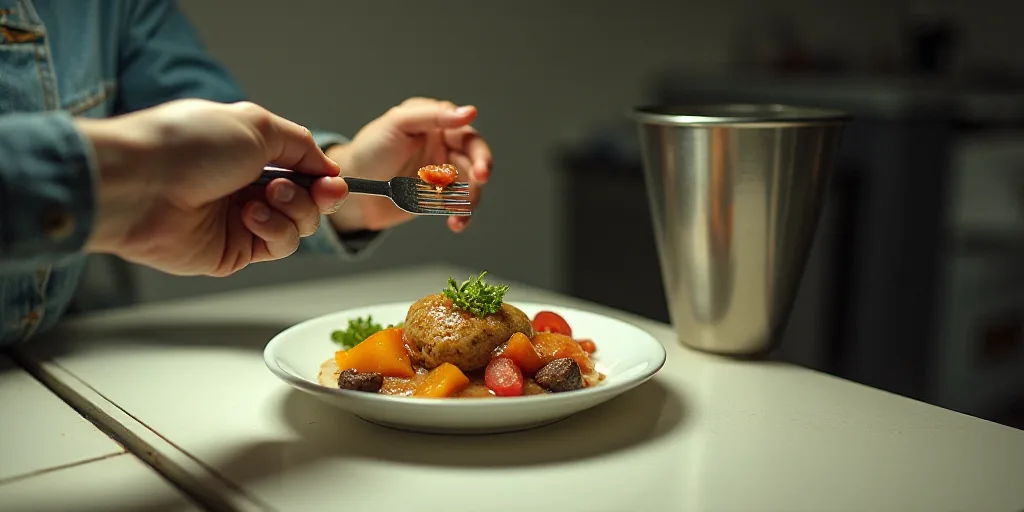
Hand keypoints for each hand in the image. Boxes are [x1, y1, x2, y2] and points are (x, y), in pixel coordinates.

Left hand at [80, 99, 348, 275]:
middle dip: (317, 196)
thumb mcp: (256, 125)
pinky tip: (250, 215)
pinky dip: (274, 230)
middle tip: (319, 190)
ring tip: (267, 196)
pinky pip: (277, 246)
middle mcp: (245, 188)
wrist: (140, 185)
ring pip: (298, 226)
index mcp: (249, 154)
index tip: (335, 181)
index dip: (324, 177)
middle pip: (308, 202)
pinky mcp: (232, 252)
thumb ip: (300, 144)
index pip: (303, 170)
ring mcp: (239, 222)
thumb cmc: (187, 146)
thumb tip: (327, 167)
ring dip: (293, 210)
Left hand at [326, 97, 492, 232]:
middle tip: (480, 181)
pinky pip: (457, 205)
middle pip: (474, 159)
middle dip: (480, 172)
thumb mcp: (398, 123)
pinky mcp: (437, 197)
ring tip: (460, 213)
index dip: (479, 151)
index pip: (467, 135)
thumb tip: (469, 112)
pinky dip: (460, 215)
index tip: (480, 167)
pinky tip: (455, 223)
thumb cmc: (370, 149)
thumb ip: (432, 116)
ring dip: (471, 199)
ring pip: (470, 185)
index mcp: (437, 124)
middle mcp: (444, 146)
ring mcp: (442, 173)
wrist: (352, 187)